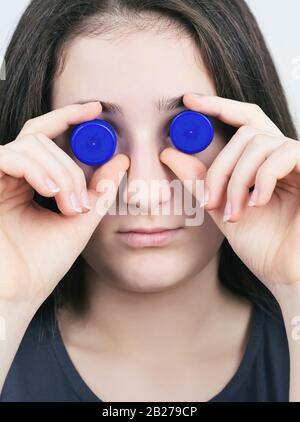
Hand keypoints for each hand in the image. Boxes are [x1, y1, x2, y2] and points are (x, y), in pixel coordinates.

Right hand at [0, 102, 129, 304]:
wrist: (17, 295)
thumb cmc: (42, 264)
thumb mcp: (79, 222)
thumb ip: (98, 191)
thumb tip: (120, 160)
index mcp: (28, 182)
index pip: (45, 136)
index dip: (69, 116)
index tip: (97, 110)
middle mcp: (9, 176)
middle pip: (41, 140)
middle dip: (70, 165)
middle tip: (81, 200)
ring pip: (30, 146)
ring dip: (59, 172)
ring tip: (69, 205)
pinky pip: (8, 156)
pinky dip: (36, 169)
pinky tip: (50, 192)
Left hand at [160, 93, 299, 298]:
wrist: (289, 275)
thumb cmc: (262, 245)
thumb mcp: (223, 209)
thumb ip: (200, 181)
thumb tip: (169, 153)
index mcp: (263, 163)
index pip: (244, 121)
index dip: (217, 105)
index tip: (188, 100)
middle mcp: (283, 157)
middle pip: (245, 134)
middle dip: (220, 167)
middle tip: (211, 201)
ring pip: (259, 143)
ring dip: (237, 179)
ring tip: (234, 212)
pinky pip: (285, 153)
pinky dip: (263, 177)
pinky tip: (257, 203)